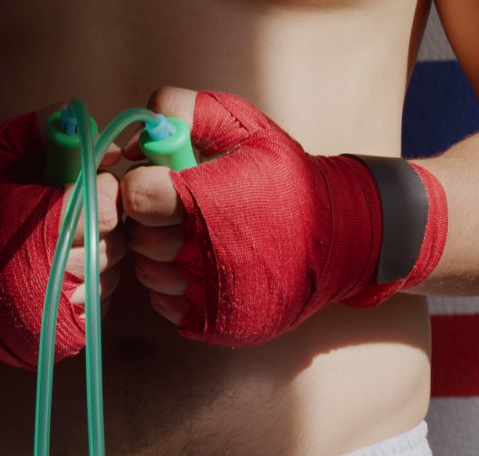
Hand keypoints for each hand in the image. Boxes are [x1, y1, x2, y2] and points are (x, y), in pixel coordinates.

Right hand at [0, 106, 124, 367]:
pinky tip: (60, 272)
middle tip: (72, 214)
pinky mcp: (61, 337)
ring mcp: (58, 313)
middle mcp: (53, 278)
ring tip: (62, 243)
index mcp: (38, 230)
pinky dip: (88, 286)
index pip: (107, 208)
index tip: (84, 185)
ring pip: (110, 275)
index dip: (101, 191)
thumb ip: (37, 131)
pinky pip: (99, 305)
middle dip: (101, 223)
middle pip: (115, 243)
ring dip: (97, 256)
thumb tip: (86, 120)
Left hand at [120, 87, 446, 345]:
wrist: (341, 237)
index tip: (161, 181)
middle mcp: (204, 255)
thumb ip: (185, 109)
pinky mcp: (216, 323)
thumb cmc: (288, 177)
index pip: (137, 196)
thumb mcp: (245, 125)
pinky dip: (176, 287)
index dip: (143, 185)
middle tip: (178, 210)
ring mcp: (210, 295)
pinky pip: (168, 305)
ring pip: (151, 274)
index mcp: (206, 201)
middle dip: (152, 220)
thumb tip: (140, 131)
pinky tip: (201, 264)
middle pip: (141, 238)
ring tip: (194, 236)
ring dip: (163, 254)